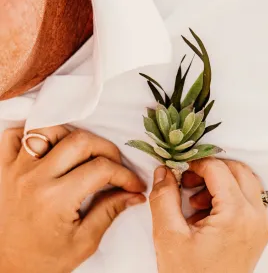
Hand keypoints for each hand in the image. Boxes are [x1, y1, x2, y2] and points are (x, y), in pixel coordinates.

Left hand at [0, 127, 145, 272]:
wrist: (7, 267)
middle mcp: (35, 178)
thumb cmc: (45, 260)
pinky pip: (15, 135)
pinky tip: (49, 147)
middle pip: (81, 141)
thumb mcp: (84, 242)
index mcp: (56, 199)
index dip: (125, 175)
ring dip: (73, 136)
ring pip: (49, 129)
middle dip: (108, 150)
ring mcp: (16, 169)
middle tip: (116, 166)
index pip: (101, 170)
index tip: (134, 184)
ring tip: (85, 154)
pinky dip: (34, 134)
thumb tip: (135, 195)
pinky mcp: (4, 167)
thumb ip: (110, 211)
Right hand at [150, 158, 267, 272]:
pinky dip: (224, 194)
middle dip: (208, 169)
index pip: (218, 169)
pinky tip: (203, 210)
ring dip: (217, 180)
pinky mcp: (256, 230)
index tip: (178, 169)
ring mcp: (260, 224)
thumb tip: (164, 171)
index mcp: (237, 215)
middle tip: (186, 180)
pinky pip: (244, 197)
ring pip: (242, 181)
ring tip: (193, 198)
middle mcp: (256, 217)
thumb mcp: (168, 234)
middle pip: (236, 169)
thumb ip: (163, 197)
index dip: (195, 163)